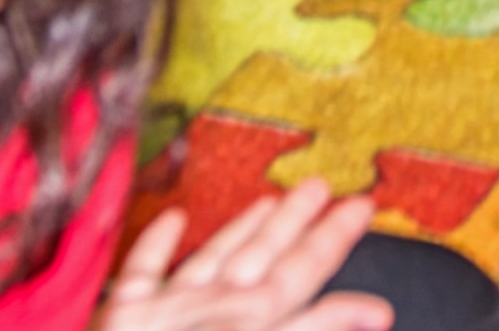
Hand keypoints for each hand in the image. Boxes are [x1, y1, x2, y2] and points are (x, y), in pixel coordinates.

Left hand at [96, 184, 389, 330]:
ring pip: (216, 255)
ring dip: (247, 224)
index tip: (362, 205)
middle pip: (267, 256)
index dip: (334, 238)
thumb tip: (375, 312)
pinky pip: (142, 273)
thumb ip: (315, 330)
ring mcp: (167, 308)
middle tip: (324, 183)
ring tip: (272, 195)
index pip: (305, 273)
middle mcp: (215, 305)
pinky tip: (172, 217)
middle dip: (299, 221)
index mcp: (253, 321)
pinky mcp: (123, 317)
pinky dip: (158, 244)